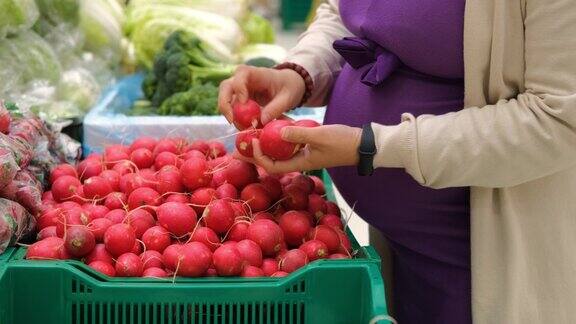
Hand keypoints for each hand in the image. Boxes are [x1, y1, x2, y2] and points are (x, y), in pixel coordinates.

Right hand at [218, 65, 305, 123]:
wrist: (288, 86)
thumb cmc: (289, 87)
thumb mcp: (288, 98)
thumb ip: (276, 108)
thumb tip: (262, 121)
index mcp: (255, 73)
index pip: (241, 74)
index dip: (239, 87)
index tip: (244, 103)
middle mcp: (242, 80)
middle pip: (225, 87)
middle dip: (225, 104)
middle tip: (231, 121)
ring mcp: (239, 91)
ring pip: (226, 101)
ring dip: (232, 116)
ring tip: (246, 128)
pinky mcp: (239, 101)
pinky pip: (233, 111)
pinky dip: (238, 121)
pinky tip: (248, 128)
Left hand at [235, 124, 361, 173]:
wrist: (364, 143)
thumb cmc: (343, 142)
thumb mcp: (320, 136)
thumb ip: (299, 134)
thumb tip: (278, 132)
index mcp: (301, 163)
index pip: (273, 166)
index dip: (259, 157)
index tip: (253, 142)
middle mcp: (300, 159)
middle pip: (271, 159)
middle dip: (254, 153)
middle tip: (238, 145)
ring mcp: (304, 151)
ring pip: (279, 149)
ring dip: (265, 142)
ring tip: (249, 132)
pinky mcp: (309, 143)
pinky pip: (290, 139)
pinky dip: (280, 132)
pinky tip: (271, 122)